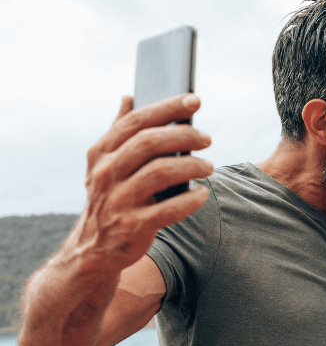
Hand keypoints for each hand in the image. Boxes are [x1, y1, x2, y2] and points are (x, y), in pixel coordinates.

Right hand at [80, 94, 213, 272]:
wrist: (95, 246)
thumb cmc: (111, 197)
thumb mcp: (106, 164)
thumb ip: (118, 132)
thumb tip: (128, 98)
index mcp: (101, 152)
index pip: (136, 121)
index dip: (167, 108)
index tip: (195, 100)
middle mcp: (106, 173)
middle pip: (149, 143)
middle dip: (184, 136)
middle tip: (207, 138)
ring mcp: (118, 200)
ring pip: (160, 173)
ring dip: (191, 166)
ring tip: (209, 166)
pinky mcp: (133, 226)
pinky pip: (168, 209)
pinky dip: (189, 200)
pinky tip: (202, 193)